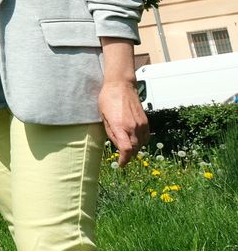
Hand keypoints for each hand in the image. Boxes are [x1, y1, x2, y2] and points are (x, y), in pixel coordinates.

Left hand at [99, 37, 149, 167]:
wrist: (121, 85)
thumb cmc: (108, 99)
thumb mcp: (103, 117)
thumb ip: (111, 133)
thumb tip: (117, 146)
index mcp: (120, 126)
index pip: (126, 150)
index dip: (124, 160)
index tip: (121, 164)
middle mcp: (133, 126)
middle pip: (135, 149)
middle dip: (128, 155)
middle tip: (122, 157)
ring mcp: (141, 124)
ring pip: (141, 144)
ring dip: (135, 149)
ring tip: (127, 149)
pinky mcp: (145, 120)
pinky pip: (146, 136)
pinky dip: (141, 141)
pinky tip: (134, 140)